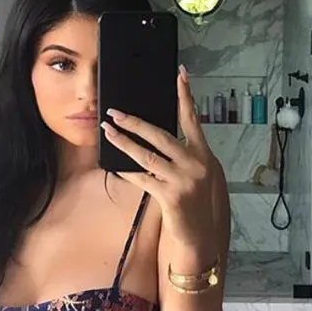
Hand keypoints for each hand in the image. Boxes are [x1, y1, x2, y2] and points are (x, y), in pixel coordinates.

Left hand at [101, 65, 218, 255]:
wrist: (201, 236)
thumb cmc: (196, 203)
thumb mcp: (198, 175)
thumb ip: (182, 156)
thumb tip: (153, 138)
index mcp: (203, 154)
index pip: (192, 118)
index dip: (185, 95)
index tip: (180, 74)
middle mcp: (196, 163)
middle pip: (160, 135)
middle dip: (135, 122)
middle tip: (115, 113)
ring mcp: (184, 179)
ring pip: (146, 155)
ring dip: (123, 142)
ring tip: (108, 132)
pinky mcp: (171, 196)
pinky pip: (142, 178)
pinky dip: (127, 171)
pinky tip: (115, 166)